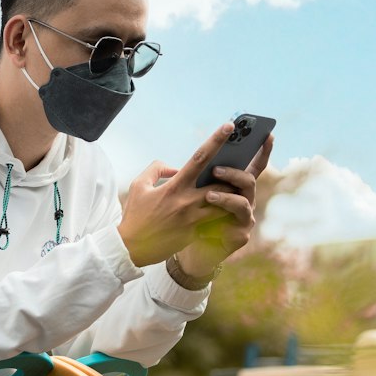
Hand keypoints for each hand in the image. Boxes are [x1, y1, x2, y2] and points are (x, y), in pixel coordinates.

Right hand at [117, 122, 240, 268]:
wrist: (131, 248)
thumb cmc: (135, 215)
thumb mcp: (139, 186)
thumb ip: (157, 169)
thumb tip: (173, 166)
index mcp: (174, 186)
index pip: (199, 158)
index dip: (215, 140)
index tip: (229, 127)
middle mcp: (187, 201)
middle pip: (221, 182)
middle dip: (233, 173)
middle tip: (244, 162)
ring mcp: (193, 219)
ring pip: (224, 203)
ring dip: (232, 194)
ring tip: (237, 187)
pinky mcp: (195, 233)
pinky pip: (215, 221)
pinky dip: (221, 213)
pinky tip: (226, 209)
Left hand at [176, 131, 273, 277]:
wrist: (189, 250)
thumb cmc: (191, 218)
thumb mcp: (192, 194)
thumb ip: (197, 176)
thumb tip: (195, 160)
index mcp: (236, 187)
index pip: (253, 165)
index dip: (262, 151)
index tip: (268, 134)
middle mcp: (245, 200)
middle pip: (249, 180)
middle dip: (234, 173)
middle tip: (216, 170)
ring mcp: (245, 218)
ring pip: (243, 202)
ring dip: (226, 197)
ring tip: (208, 195)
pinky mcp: (240, 236)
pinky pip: (235, 225)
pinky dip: (221, 221)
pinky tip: (207, 224)